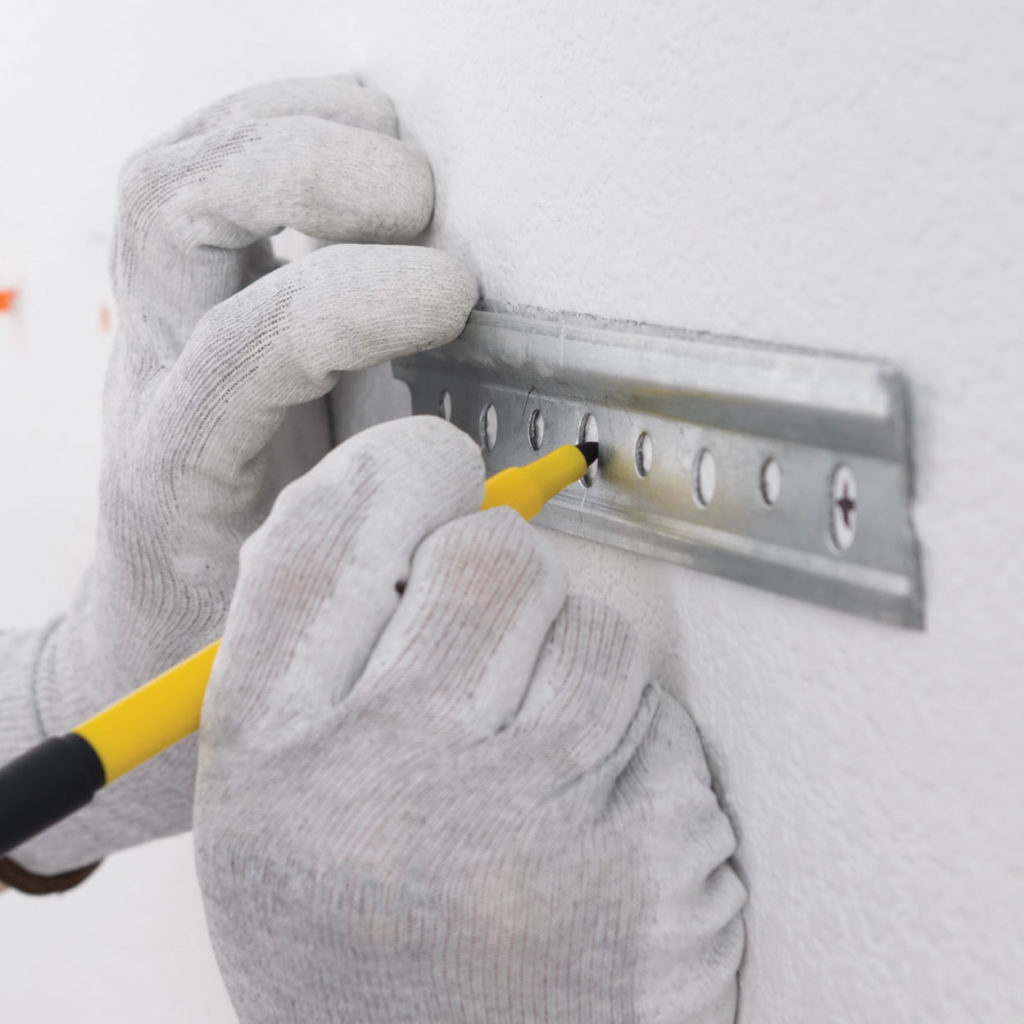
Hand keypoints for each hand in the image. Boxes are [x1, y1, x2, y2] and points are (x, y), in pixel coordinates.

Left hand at [0, 75, 475, 875]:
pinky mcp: (194, 297)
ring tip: (398, 160)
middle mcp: (154, 375)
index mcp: (180, 466)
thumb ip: (393, 549)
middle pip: (172, 212)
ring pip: (180, 170)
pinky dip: (287, 126)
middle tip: (419, 210)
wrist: (147, 629)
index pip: (247, 338)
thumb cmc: (227, 632)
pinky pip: (209, 169)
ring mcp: (162, 324)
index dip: (360, 297)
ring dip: (296, 130)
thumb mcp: (313, 622)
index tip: (453, 300)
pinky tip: (356, 140)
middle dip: (310, 177)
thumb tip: (484, 482)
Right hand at [195, 416, 745, 1023]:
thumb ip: (312, 663)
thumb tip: (400, 501)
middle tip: (491, 646)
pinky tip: (590, 830)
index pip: (329, 542)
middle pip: (490, 559)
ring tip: (537, 772)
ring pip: (596, 632)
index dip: (393, 475)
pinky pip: (662, 720)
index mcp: (272, 769)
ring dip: (575, 672)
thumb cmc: (365, 951)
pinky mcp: (648, 869)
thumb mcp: (274, 820)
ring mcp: (530, 832)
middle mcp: (388, 792)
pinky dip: (635, 750)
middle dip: (501, 577)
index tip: (431, 466)